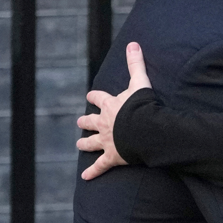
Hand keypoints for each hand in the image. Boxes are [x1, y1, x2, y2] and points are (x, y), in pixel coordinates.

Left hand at [77, 42, 151, 179]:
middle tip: (80, 121)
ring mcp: (107, 141)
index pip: (99, 98)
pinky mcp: (112, 157)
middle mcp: (104, 123)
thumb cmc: (142, 107)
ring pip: (91, 143)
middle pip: (90, 121)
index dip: (95, 97)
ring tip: (79, 145)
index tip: (90, 96)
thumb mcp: (140, 83)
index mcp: (111, 106)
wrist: (144, 130)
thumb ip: (136, 64)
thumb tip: (133, 43)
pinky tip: (85, 178)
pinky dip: (93, 172)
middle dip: (85, 121)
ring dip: (85, 144)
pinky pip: (100, 166)